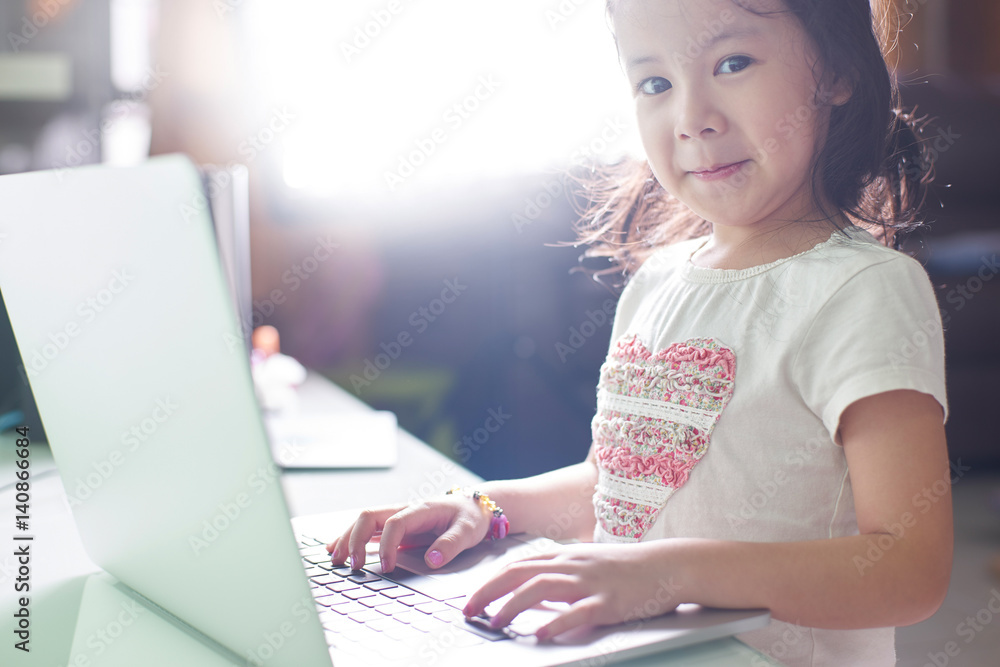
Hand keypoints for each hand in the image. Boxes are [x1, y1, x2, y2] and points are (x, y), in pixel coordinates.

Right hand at [326, 497, 492, 571]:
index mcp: (421, 510)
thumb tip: (431, 560)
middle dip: (356, 539)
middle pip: (370, 516)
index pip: (395, 523)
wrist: (473, 506)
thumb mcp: (468, 531)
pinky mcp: (394, 526)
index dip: (387, 545)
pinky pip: (368, 529)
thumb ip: (451, 544)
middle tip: (353, 565)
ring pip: (364, 521)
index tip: (386, 567)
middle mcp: (404, 510)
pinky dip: (350, 537)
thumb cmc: (470, 517)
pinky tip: (336, 549)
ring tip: (335, 559)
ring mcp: (397, 516)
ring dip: (348, 538)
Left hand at [462, 542, 682, 639]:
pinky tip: (539, 635)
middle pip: (520, 573)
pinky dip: (554, 623)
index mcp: (565, 556)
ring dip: (512, 606)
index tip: (472, 597)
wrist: (667, 564)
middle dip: (489, 591)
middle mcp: (571, 565)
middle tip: (468, 610)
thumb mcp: (587, 565)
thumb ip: (559, 576)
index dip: (490, 580)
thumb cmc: (627, 567)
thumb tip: (529, 594)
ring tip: (495, 622)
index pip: (517, 564)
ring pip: (540, 588)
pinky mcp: (608, 601)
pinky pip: (576, 612)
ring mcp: (589, 582)